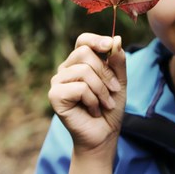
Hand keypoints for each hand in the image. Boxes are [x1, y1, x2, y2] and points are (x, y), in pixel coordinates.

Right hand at [48, 33, 126, 170]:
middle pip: (84, 52)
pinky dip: (92, 100)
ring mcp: (58, 82)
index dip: (96, 40)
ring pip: (83, 70)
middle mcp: (66, 69)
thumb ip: (118, 60)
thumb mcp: (119, 81)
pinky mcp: (55, 96)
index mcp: (79, 62)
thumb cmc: (109, 107)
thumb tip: (116, 39)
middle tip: (113, 90)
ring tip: (104, 103)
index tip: (110, 45)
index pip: (83, 40)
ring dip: (101, 90)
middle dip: (105, 72)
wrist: (104, 134)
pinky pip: (79, 88)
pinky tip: (93, 109)